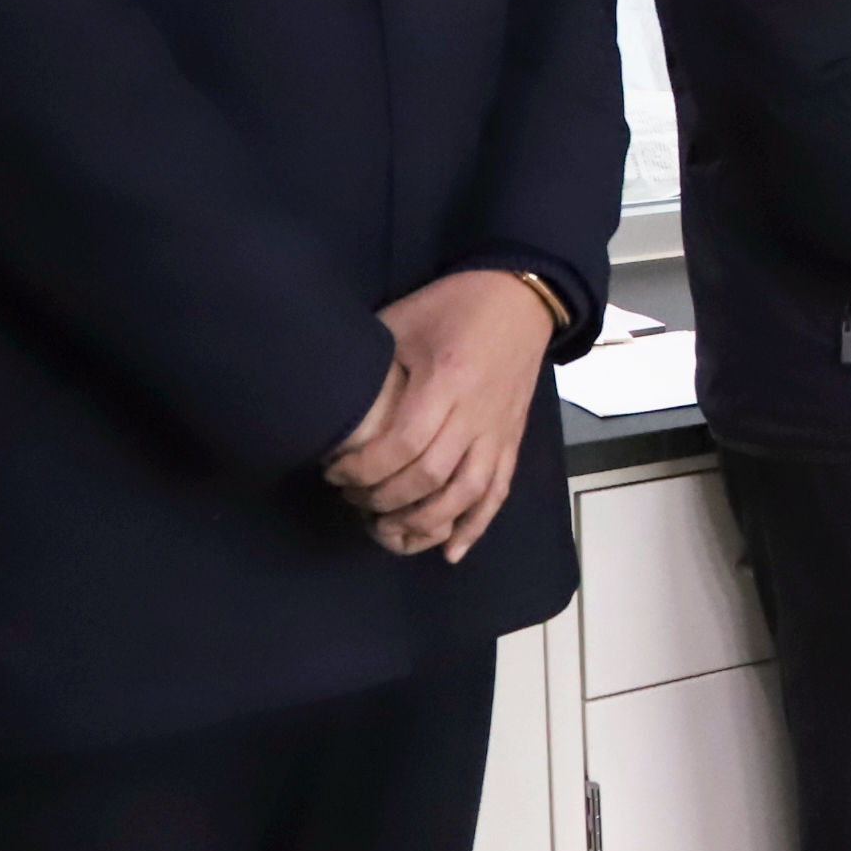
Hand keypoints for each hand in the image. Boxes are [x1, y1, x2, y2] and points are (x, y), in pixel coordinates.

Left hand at [324, 269, 557, 564]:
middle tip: (352, 498)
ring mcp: (498, 431)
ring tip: (388, 530)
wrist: (521, 298)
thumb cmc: (454, 305)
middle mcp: (476, 413)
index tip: (334, 471)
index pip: (404, 444)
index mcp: (446, 380)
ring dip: (425, 522)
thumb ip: (371, 364)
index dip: (363, 469)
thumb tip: (329, 399)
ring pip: (466, 494)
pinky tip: (449, 552)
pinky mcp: (512, 440)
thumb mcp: (402, 322)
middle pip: (431, 477)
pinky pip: (497, 492)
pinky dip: (475, 527)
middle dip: (385, 499)